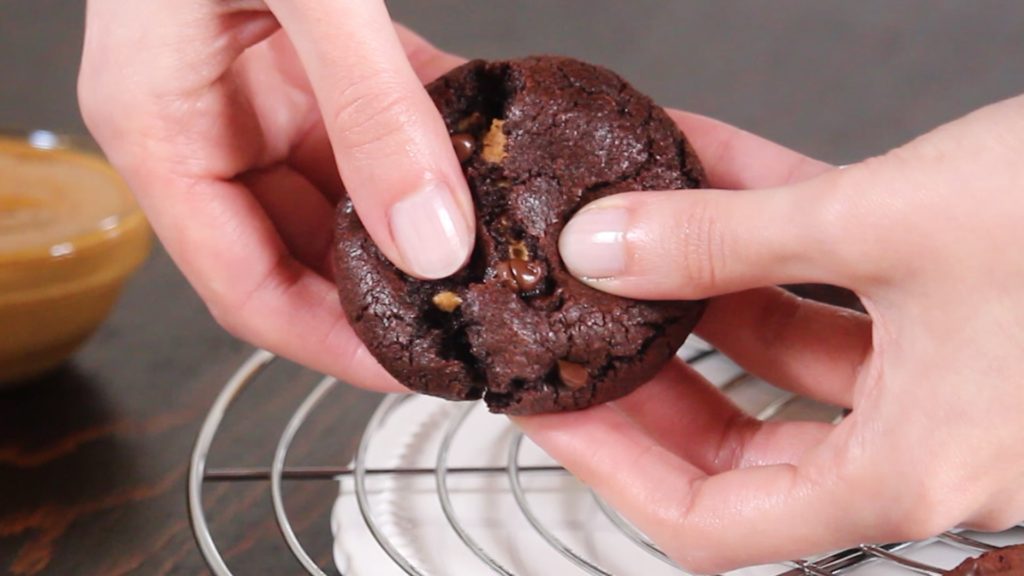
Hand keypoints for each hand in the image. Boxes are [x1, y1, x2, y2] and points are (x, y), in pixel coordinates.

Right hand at [79, 3, 467, 389]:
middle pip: (304, 250)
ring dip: (423, 211)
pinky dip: (432, 133)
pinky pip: (376, 117)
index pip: (244, 287)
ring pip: (349, 191)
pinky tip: (485, 146)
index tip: (410, 366)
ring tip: (496, 236)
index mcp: (162, 128)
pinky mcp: (308, 53)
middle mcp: (208, 120)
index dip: (330, 342)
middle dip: (391, 282)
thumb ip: (368, 107)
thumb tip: (428, 237)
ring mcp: (260, 89)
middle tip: (473, 306)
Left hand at [519, 97, 1023, 570]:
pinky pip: (843, 293)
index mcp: (916, 476)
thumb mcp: (891, 218)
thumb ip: (731, 238)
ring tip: (628, 238)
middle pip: (743, 449)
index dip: (614, 469)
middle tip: (577, 327)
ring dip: (707, 296)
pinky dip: (776, 242)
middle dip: (651, 379)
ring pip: (791, 362)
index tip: (550, 410)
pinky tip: (714, 177)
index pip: (712, 525)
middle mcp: (935, 450)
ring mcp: (952, 383)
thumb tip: (610, 246)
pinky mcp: (965, 311)